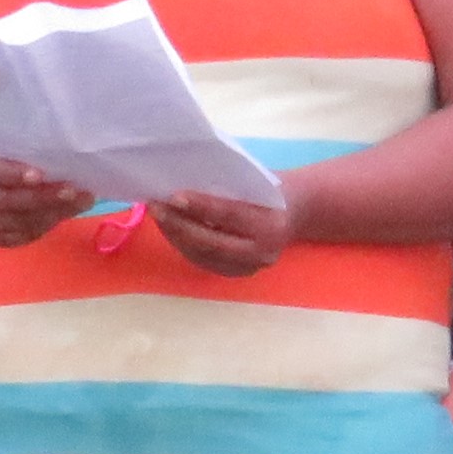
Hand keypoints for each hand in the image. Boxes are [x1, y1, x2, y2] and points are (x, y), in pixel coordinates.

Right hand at [0, 140, 91, 247]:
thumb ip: (20, 148)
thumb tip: (63, 152)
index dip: (13, 174)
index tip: (41, 175)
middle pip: (4, 202)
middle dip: (42, 198)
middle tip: (74, 191)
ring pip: (14, 223)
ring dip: (50, 214)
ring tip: (80, 202)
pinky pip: (17, 237)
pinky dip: (43, 227)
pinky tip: (63, 215)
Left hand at [146, 184, 293, 279]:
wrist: (297, 213)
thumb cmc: (271, 189)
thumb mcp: (256, 181)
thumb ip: (226, 186)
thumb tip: (183, 181)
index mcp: (271, 225)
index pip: (230, 214)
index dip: (201, 206)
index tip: (173, 196)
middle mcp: (262, 252)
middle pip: (212, 242)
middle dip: (179, 225)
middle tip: (155, 206)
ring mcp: (250, 267)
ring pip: (203, 255)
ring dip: (176, 236)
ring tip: (158, 215)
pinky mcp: (238, 273)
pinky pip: (204, 261)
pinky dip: (184, 244)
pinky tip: (171, 229)